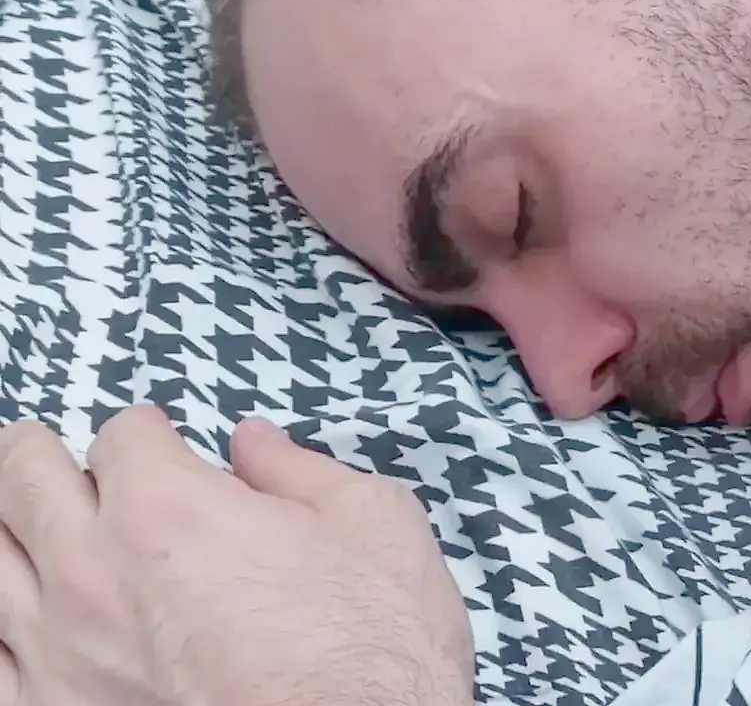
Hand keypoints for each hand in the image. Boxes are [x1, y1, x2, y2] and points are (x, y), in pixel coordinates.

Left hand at [0, 406, 474, 705]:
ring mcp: (58, 655)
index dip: (146, 433)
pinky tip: (15, 620)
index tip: (157, 442)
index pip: (121, 436)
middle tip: (37, 451)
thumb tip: (257, 446)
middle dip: (34, 455)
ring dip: (5, 530)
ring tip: (14, 521)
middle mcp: (92, 574)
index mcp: (168, 512)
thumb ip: (301, 472)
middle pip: (21, 480)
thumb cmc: (373, 653)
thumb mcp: (376, 525)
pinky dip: (2, 630)